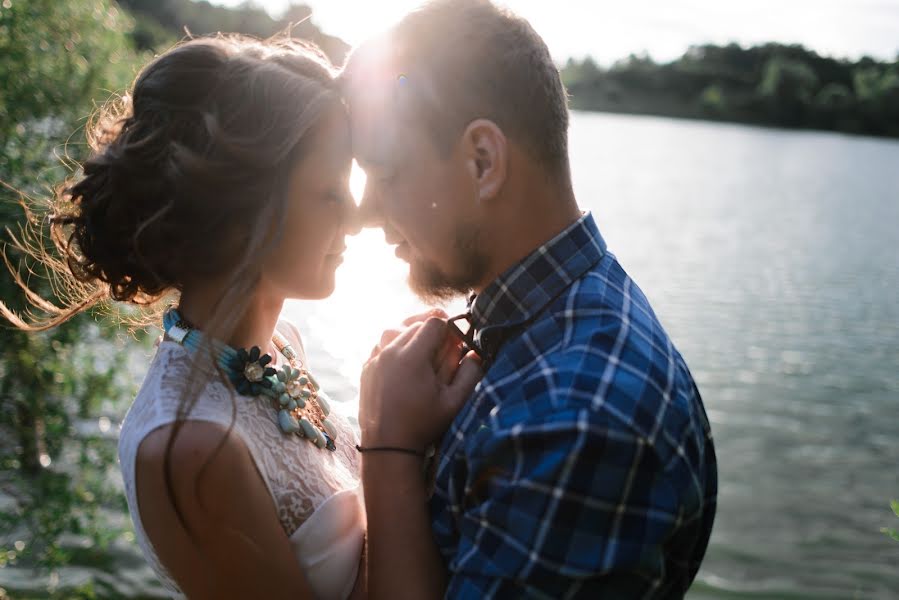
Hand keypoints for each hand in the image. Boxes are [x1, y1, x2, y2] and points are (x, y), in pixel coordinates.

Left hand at [359, 317, 481, 451]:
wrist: (387, 446)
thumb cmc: (423, 424)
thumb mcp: (454, 402)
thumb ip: (470, 373)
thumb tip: (476, 353)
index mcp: (412, 356)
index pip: (434, 322)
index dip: (449, 327)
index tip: (457, 341)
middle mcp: (390, 352)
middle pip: (414, 323)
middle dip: (432, 330)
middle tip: (444, 346)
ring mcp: (375, 359)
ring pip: (394, 330)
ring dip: (411, 333)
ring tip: (424, 347)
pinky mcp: (366, 368)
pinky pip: (381, 345)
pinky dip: (395, 345)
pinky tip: (405, 360)